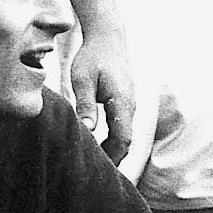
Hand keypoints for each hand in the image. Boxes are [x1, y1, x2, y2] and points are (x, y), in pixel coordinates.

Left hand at [70, 25, 136, 163]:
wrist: (108, 37)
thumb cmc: (93, 56)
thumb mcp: (83, 79)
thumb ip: (85, 104)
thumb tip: (87, 130)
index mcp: (122, 103)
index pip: (122, 139)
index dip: (112, 157)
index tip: (98, 170)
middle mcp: (130, 106)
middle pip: (125, 141)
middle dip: (112, 158)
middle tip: (94, 174)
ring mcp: (129, 104)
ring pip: (123, 134)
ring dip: (111, 149)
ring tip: (94, 163)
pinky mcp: (124, 101)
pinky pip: (121, 126)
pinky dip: (112, 139)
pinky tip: (97, 144)